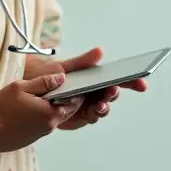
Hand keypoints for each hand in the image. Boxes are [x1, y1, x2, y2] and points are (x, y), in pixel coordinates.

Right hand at [0, 74, 83, 151]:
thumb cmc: (4, 107)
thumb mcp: (21, 87)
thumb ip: (44, 82)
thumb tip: (62, 77)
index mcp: (51, 112)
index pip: (74, 102)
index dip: (77, 92)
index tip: (76, 83)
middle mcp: (51, 125)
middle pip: (68, 112)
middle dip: (70, 100)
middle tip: (66, 88)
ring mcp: (43, 133)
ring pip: (58, 118)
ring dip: (58, 108)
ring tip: (51, 95)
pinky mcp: (34, 138)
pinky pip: (47, 124)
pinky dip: (48, 116)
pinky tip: (38, 108)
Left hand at [24, 48, 148, 131]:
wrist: (29, 91)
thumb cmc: (47, 74)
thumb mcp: (64, 66)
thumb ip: (82, 62)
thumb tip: (100, 52)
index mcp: (95, 78)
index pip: (118, 80)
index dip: (133, 82)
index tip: (142, 84)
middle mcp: (94, 92)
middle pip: (111, 96)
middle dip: (113, 95)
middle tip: (110, 92)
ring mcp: (87, 105)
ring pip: (102, 109)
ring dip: (103, 107)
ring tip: (99, 105)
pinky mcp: (78, 117)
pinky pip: (89, 118)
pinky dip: (91, 116)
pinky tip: (89, 112)